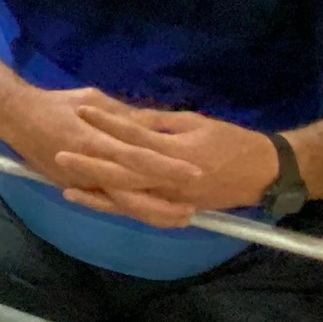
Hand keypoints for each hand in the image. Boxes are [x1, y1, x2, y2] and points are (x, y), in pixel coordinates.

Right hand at [0, 87, 203, 227]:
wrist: (16, 118)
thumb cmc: (57, 104)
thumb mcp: (94, 100)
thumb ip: (124, 116)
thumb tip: (153, 126)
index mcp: (96, 141)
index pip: (139, 159)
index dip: (168, 168)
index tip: (196, 172)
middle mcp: (90, 168)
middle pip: (134, 192)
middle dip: (166, 202)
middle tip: (195, 207)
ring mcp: (81, 183)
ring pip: (122, 205)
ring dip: (153, 213)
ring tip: (181, 216)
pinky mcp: (75, 189)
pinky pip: (108, 204)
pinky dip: (132, 210)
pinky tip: (153, 213)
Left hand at [57, 106, 279, 226]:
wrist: (264, 172)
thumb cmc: (231, 140)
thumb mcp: (195, 122)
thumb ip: (159, 122)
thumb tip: (128, 118)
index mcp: (176, 152)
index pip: (135, 136)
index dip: (107, 122)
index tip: (82, 110)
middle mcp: (170, 179)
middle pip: (123, 173)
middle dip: (89, 165)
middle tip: (58, 155)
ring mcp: (171, 198)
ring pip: (128, 199)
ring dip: (96, 194)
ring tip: (66, 187)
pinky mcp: (174, 209)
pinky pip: (141, 210)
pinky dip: (116, 208)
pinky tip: (94, 202)